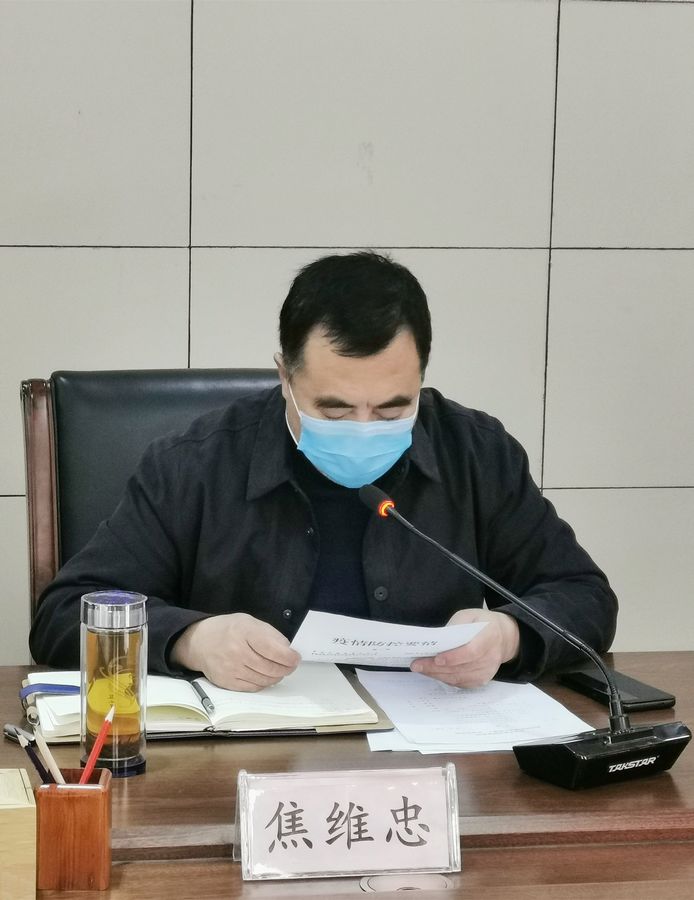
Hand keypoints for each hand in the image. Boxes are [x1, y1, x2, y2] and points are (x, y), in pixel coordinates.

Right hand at [170, 612, 300, 691]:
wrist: (199, 642)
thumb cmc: (228, 629)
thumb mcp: (250, 622)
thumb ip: (270, 634)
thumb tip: (288, 650)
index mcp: (244, 632)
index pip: (273, 650)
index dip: (289, 657)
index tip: (295, 658)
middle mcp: (236, 652)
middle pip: (270, 668)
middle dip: (286, 668)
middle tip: (290, 666)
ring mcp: (231, 669)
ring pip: (263, 680)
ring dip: (276, 677)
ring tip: (278, 671)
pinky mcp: (227, 682)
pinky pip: (253, 688)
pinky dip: (263, 683)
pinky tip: (265, 676)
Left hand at [410, 608, 519, 687]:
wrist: (503, 637)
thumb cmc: (482, 623)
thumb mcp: (469, 615)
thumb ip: (456, 625)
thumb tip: (438, 641)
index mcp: (489, 636)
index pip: (472, 651)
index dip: (454, 657)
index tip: (436, 659)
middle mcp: (491, 656)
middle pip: (462, 667)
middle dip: (437, 667)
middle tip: (417, 665)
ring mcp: (488, 671)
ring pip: (460, 678)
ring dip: (438, 675)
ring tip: (421, 669)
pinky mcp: (483, 680)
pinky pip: (462, 683)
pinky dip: (446, 679)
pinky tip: (433, 673)